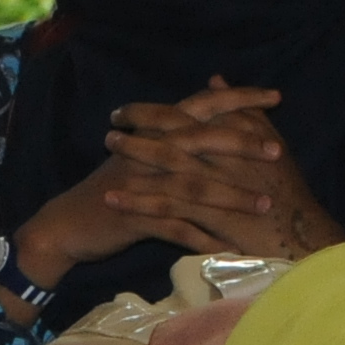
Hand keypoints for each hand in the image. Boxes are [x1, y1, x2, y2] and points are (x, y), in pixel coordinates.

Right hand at [10, 82, 339, 283]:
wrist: (66, 225)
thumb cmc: (112, 191)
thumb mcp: (140, 155)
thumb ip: (174, 132)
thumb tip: (210, 105)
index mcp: (154, 132)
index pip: (201, 105)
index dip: (238, 98)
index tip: (275, 96)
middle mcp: (148, 150)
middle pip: (202, 140)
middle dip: (243, 144)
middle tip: (278, 151)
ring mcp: (140, 183)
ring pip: (193, 186)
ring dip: (232, 198)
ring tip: (266, 206)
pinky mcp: (132, 217)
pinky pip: (173, 228)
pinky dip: (202, 239)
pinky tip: (228, 248)